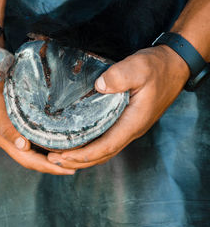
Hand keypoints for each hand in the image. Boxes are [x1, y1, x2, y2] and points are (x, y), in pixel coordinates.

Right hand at [0, 35, 74, 175]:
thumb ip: (8, 128)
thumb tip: (23, 147)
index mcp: (4, 139)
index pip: (28, 160)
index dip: (48, 167)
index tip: (68, 170)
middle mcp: (10, 139)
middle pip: (33, 159)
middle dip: (53, 165)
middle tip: (74, 167)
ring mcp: (14, 131)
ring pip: (34, 150)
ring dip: (51, 156)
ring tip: (70, 157)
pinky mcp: (17, 122)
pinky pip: (34, 138)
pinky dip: (47, 143)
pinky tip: (58, 140)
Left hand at [47, 45, 189, 169]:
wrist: (174, 66)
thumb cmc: (157, 67)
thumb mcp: (139, 67)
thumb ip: (120, 76)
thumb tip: (100, 86)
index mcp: (133, 122)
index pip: (106, 147)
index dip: (83, 154)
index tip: (61, 156)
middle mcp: (130, 130)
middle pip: (102, 155)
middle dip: (77, 160)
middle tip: (52, 159)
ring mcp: (128, 128)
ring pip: (104, 151)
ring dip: (82, 157)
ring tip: (59, 156)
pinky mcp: (125, 122)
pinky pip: (106, 141)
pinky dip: (90, 148)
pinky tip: (76, 143)